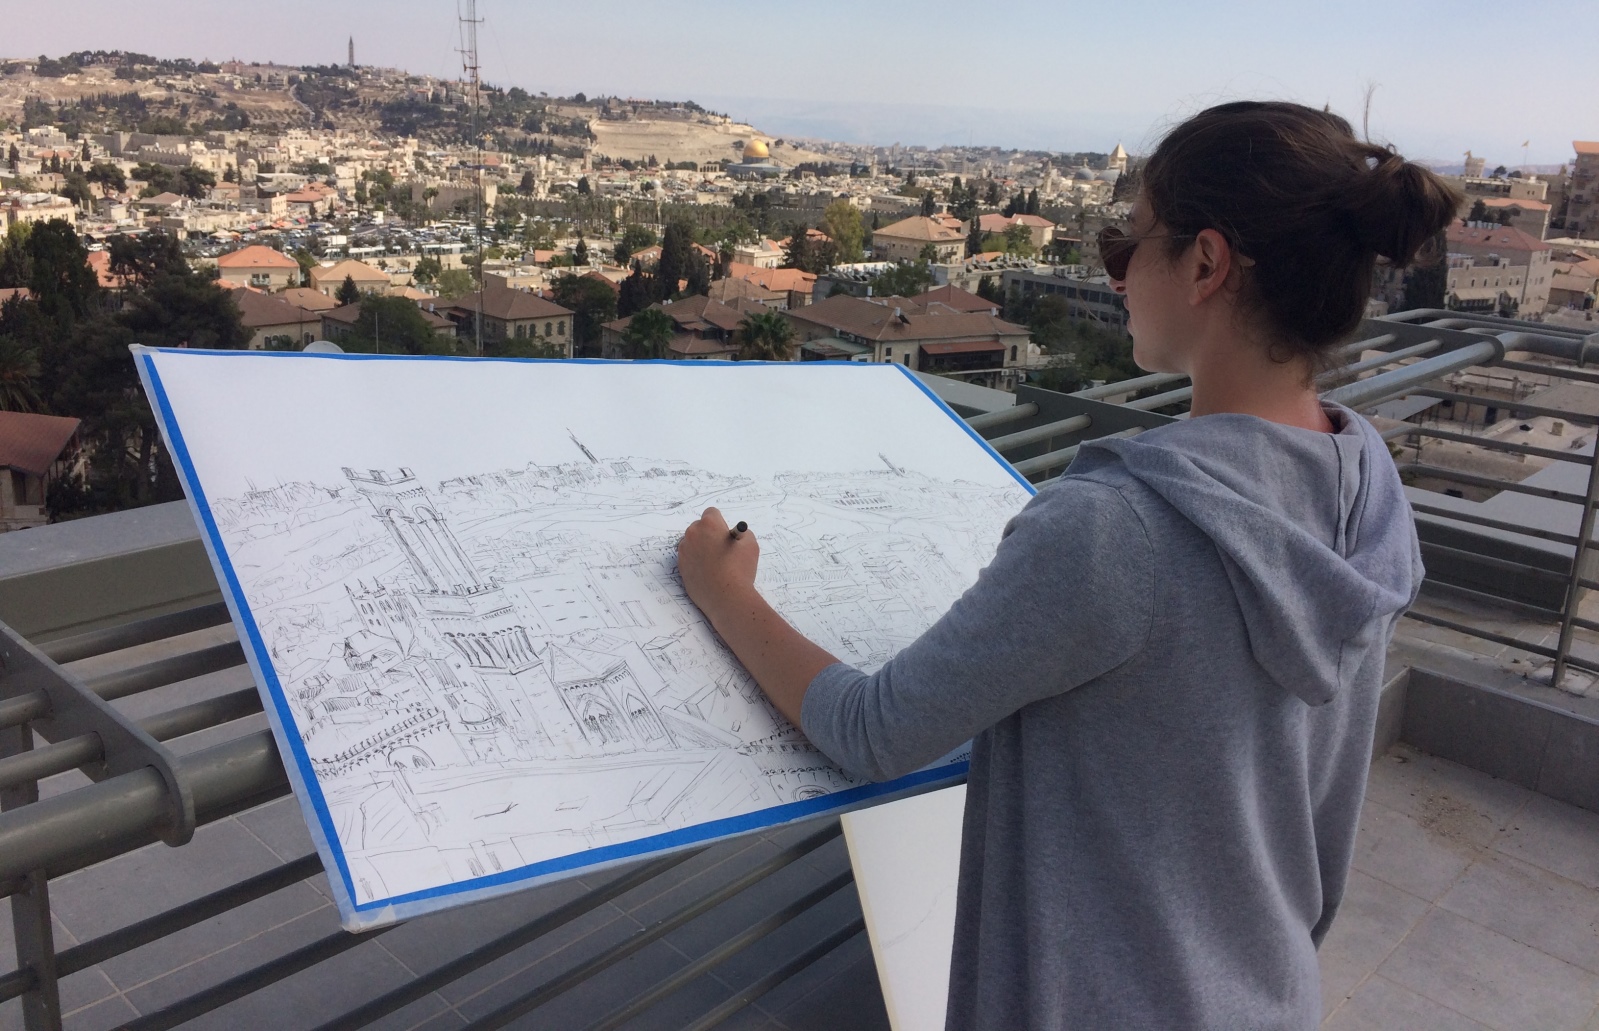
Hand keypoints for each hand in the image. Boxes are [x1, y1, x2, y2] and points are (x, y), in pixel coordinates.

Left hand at [677, 507, 759, 626]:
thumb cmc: (740, 569)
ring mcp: (684, 552)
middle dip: (709, 534)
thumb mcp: (750, 544)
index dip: (721, 523)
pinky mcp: (681, 568)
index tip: (726, 535)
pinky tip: (709, 573)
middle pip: (699, 527)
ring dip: (701, 547)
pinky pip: (688, 558)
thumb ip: (742, 532)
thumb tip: (734, 535)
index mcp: (708, 525)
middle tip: (722, 549)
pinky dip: (696, 562)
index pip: (711, 513)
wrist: (726, 598)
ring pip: (692, 543)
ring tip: (715, 564)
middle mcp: (692, 535)